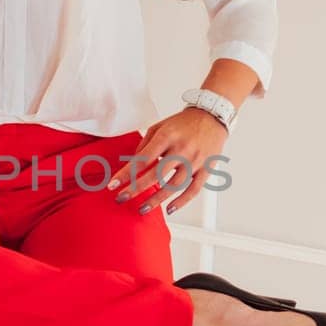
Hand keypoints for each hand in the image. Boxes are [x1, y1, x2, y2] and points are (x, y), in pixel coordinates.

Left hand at [106, 108, 230, 217]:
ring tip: (142, 209)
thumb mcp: (159, 126)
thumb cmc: (184, 123)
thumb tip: (133, 164)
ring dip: (157, 200)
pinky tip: (170, 209)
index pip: (142, 159)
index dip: (126, 174)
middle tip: (121, 199)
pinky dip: (182, 202)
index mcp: (167, 137)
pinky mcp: (206, 169)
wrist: (213, 116)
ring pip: (174, 186)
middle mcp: (181, 149)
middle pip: (156, 174)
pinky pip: (194, 189)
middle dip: (136, 189)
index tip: (113, 185)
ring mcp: (195, 161)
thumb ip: (145, 145)